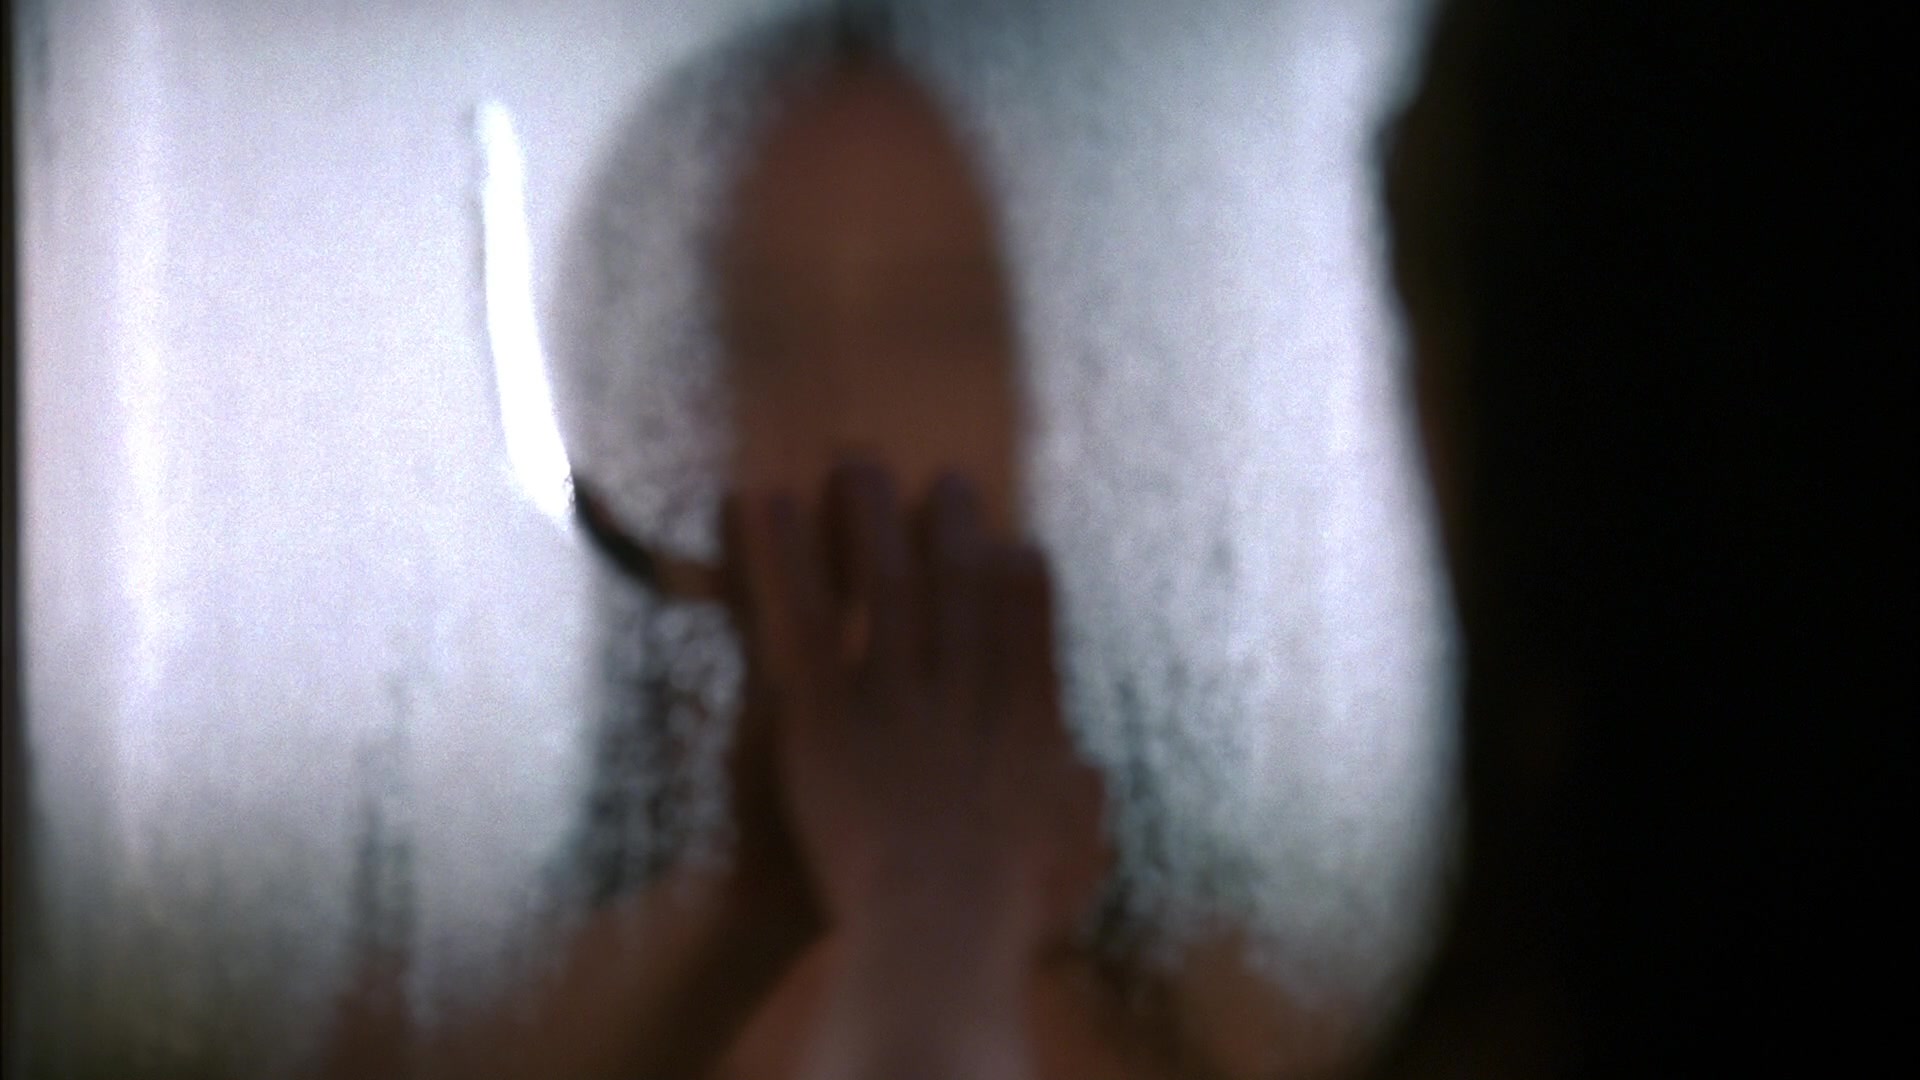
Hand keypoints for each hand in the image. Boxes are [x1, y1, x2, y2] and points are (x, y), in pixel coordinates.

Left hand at [725, 461, 1107, 957]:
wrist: (938, 938)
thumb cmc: (1007, 923)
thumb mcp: (1069, 863)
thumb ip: (1078, 808)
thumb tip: (1089, 775)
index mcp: (1025, 724)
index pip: (1027, 626)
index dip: (1016, 578)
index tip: (1011, 543)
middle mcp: (965, 692)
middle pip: (960, 586)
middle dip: (953, 523)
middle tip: (944, 478)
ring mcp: (894, 699)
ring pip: (885, 585)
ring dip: (871, 518)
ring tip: (856, 464)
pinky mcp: (821, 718)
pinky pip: (799, 623)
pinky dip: (778, 560)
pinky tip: (761, 503)